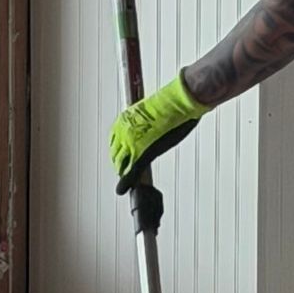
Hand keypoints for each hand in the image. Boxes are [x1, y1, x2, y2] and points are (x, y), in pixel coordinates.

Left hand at [110, 73, 207, 190]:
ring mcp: (132, 144)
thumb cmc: (172, 104)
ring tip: (127, 181)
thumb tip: (149, 130)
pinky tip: (122, 190)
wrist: (179, 102)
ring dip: (123, 173)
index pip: (115, 141)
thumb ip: (145, 124)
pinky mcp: (142, 154)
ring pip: (121, 165)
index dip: (118, 152)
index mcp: (125, 120)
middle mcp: (124, 132)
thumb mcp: (150, 112)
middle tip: (124, 172)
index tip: (121, 158)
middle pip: (116, 154)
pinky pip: (130, 172)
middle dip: (119, 164)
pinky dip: (125, 183)